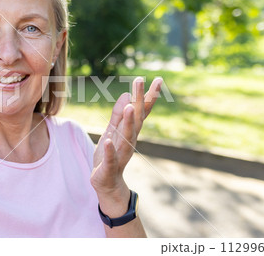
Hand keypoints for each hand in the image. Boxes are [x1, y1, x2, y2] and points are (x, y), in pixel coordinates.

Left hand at [90, 77, 162, 213]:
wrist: (107, 184)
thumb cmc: (110, 155)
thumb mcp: (112, 132)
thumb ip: (118, 115)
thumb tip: (126, 95)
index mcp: (130, 131)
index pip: (141, 111)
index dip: (148, 95)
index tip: (157, 79)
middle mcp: (129, 141)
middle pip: (136, 119)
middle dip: (139, 100)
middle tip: (140, 81)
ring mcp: (121, 153)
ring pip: (126, 136)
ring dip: (128, 122)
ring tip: (129, 106)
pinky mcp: (110, 166)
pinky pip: (111, 158)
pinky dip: (110, 150)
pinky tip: (107, 140)